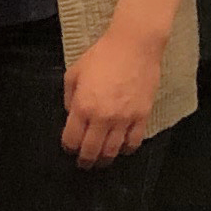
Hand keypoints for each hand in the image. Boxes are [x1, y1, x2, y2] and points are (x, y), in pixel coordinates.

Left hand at [61, 26, 165, 166]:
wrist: (134, 46)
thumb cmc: (101, 56)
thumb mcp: (74, 73)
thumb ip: (69, 98)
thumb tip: (71, 115)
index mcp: (82, 107)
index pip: (72, 139)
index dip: (68, 147)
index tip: (69, 148)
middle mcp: (102, 117)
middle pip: (91, 151)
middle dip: (85, 160)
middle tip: (84, 164)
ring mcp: (124, 118)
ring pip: (112, 151)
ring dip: (105, 159)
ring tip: (101, 161)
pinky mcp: (142, 116)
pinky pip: (134, 141)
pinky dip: (126, 149)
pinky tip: (122, 149)